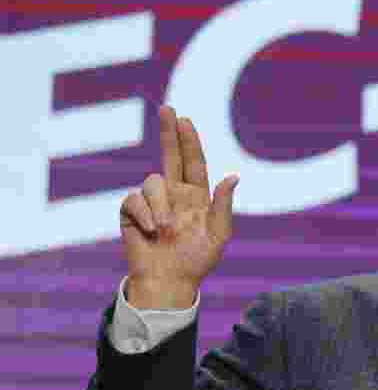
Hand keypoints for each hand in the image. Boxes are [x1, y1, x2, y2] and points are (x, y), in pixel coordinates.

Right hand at [119, 105, 238, 308]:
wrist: (170, 281)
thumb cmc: (197, 260)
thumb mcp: (219, 234)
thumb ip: (224, 204)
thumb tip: (233, 175)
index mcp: (196, 195)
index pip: (193, 162)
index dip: (189, 141)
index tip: (185, 120)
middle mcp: (174, 193)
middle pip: (170, 155)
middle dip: (168, 132)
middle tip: (167, 108)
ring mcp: (152, 202)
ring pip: (152, 181)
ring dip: (160, 204)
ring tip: (165, 228)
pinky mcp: (131, 212)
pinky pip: (134, 199)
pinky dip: (143, 214)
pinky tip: (149, 230)